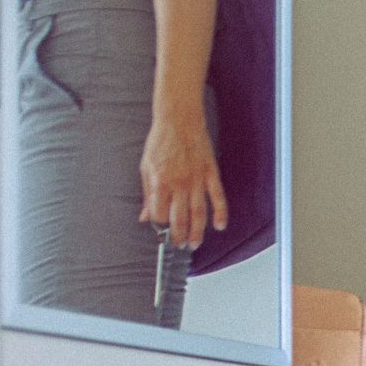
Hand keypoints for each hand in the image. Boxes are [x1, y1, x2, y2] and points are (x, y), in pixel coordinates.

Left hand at [138, 112, 228, 249]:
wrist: (179, 119)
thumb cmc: (161, 141)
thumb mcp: (146, 167)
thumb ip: (147, 194)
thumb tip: (144, 216)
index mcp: (160, 182)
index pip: (160, 214)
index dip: (160, 226)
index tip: (161, 232)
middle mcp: (179, 184)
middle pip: (180, 218)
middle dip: (179, 236)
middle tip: (180, 246)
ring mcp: (197, 179)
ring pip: (199, 213)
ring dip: (197, 231)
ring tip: (195, 244)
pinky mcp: (210, 173)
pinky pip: (217, 197)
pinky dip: (220, 213)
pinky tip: (220, 226)